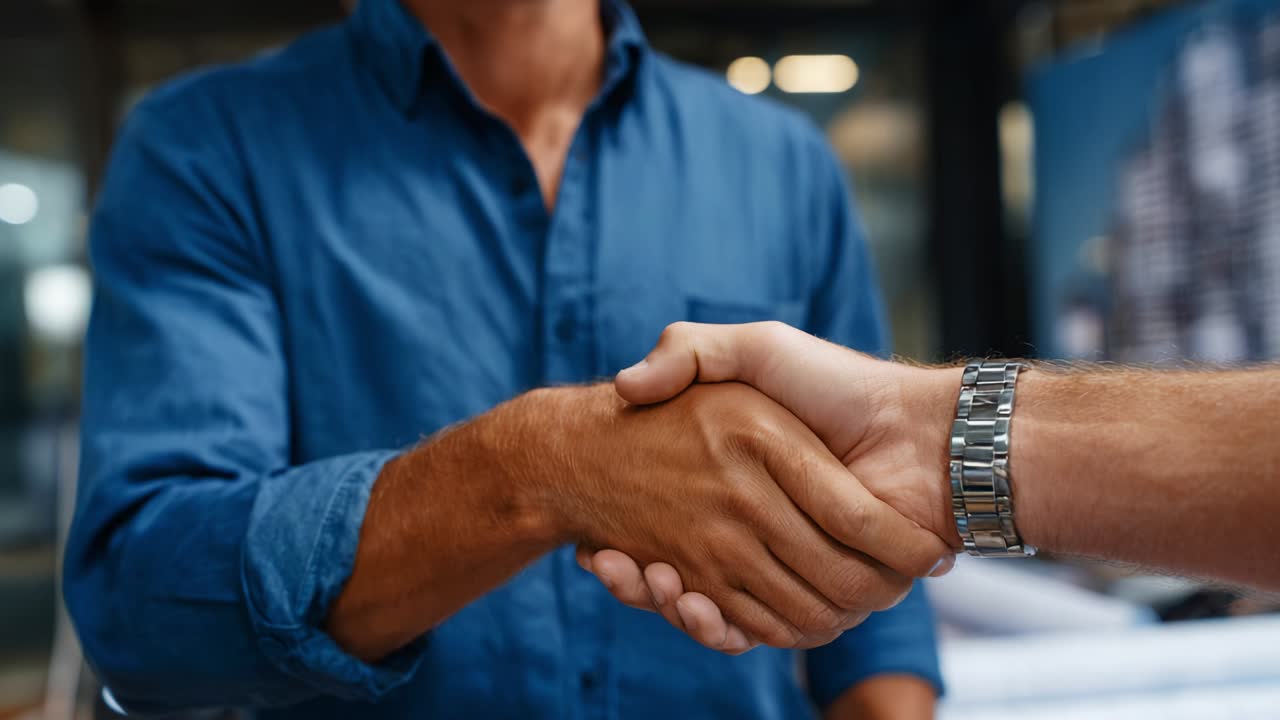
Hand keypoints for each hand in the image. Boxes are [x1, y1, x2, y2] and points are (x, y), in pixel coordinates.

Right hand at [540, 381, 950, 651]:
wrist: (920, 433)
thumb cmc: (837, 384)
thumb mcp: (755, 347)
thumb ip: (691, 351)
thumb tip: (624, 384)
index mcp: (741, 480)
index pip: (661, 526)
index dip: (622, 549)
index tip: (592, 547)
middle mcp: (754, 527)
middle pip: (674, 576)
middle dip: (635, 581)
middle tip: (600, 561)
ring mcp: (779, 562)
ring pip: (703, 608)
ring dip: (664, 603)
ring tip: (641, 575)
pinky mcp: (808, 595)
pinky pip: (748, 628)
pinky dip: (710, 626)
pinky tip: (680, 597)